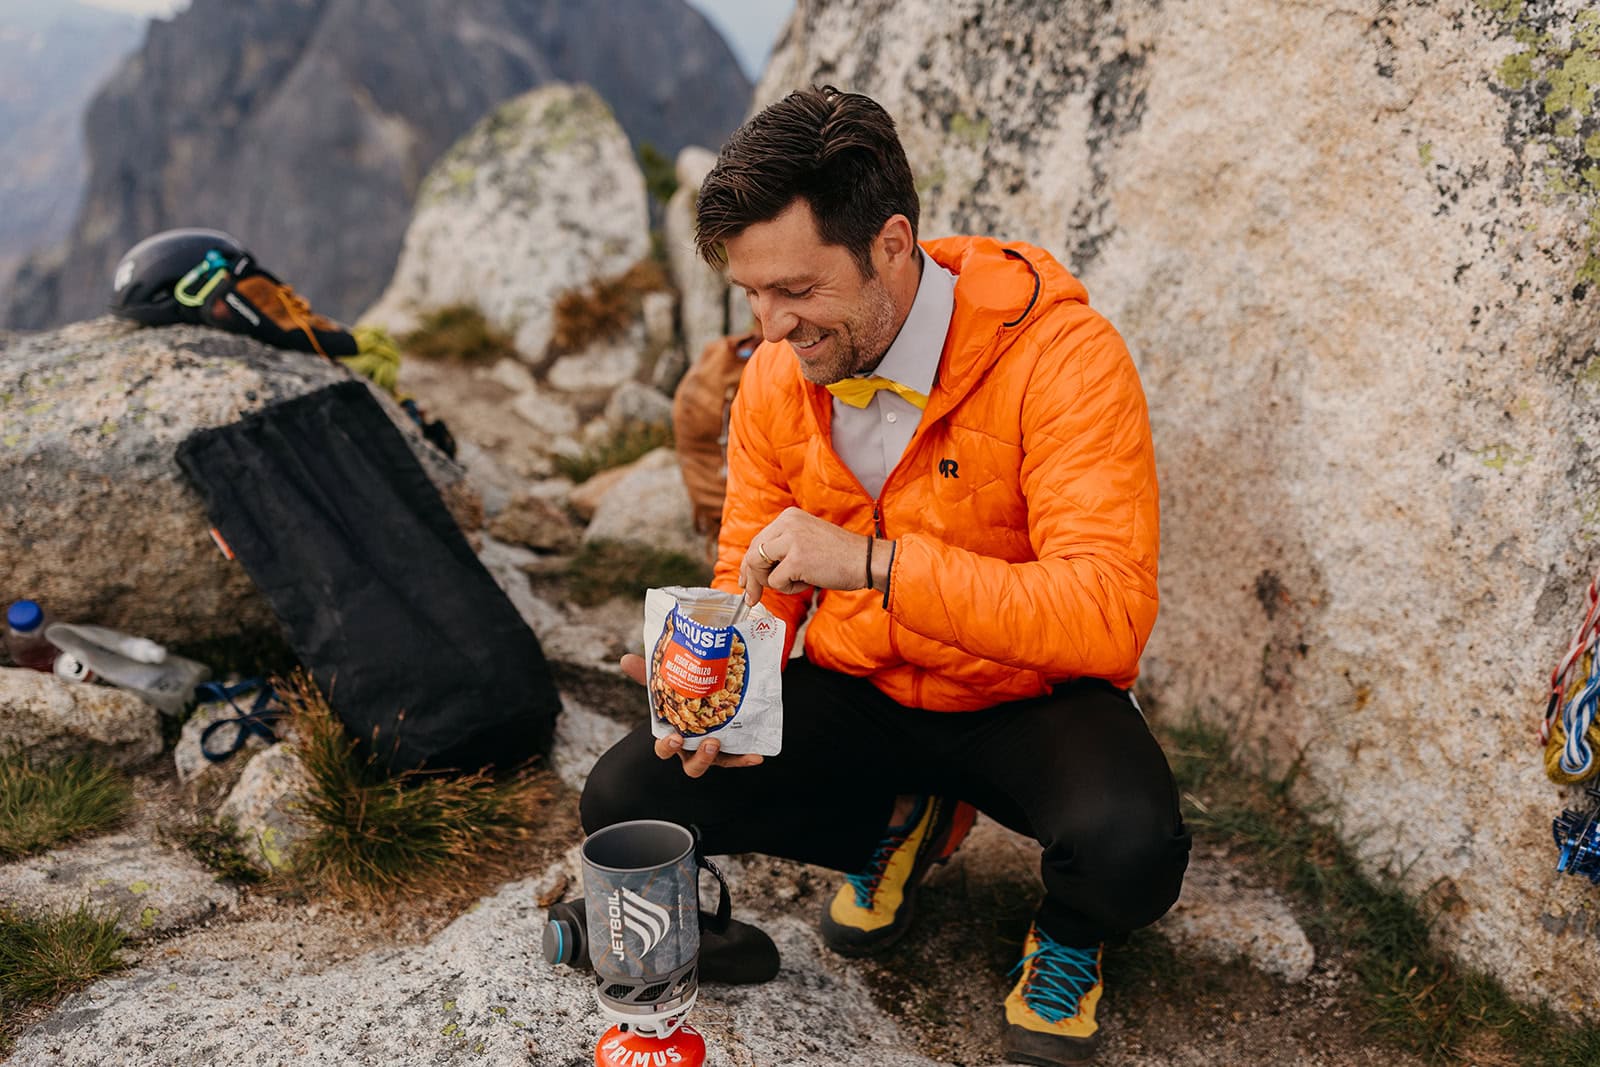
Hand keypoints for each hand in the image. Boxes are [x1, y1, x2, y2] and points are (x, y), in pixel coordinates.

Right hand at [620, 653, 764, 777]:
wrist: (709, 694)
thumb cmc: (680, 697)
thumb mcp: (666, 684)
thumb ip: (648, 674)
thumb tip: (625, 659)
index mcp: (674, 737)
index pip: (665, 749)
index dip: (668, 747)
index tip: (674, 736)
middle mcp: (692, 749)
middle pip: (692, 765)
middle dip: (700, 757)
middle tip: (709, 742)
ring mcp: (712, 751)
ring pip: (714, 763)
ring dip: (720, 757)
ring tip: (724, 741)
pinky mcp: (731, 750)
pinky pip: (738, 758)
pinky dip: (745, 758)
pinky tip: (757, 754)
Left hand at [740, 506, 873, 605]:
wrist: (865, 560)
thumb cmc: (839, 555)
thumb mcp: (806, 539)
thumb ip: (782, 547)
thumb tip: (754, 569)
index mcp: (789, 516)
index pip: (757, 541)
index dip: (748, 564)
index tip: (745, 580)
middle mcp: (787, 523)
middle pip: (753, 553)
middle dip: (750, 578)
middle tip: (751, 596)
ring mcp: (791, 540)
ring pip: (759, 566)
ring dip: (773, 582)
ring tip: (797, 581)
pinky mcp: (796, 559)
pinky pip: (776, 581)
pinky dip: (790, 588)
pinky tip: (808, 581)